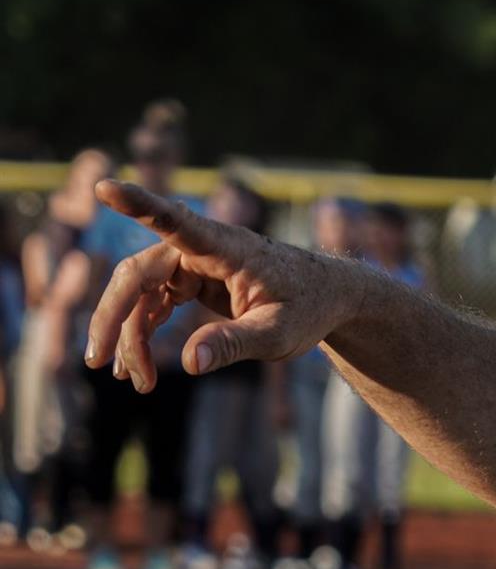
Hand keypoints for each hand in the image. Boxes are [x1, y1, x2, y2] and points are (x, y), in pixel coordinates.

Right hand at [84, 182, 366, 393]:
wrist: (326, 297)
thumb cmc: (308, 308)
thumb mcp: (278, 334)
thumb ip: (234, 344)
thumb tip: (188, 364)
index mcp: (226, 248)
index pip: (176, 221)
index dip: (138, 205)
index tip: (105, 187)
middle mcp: (200, 248)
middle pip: (137, 275)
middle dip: (113, 319)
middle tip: (97, 362)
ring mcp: (191, 262)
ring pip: (139, 294)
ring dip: (130, 335)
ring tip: (134, 381)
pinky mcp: (190, 279)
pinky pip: (152, 303)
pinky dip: (143, 332)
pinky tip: (137, 366)